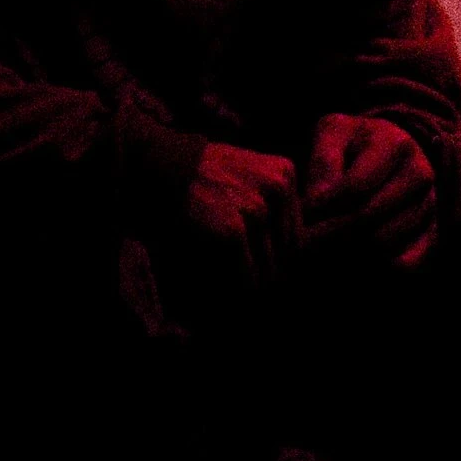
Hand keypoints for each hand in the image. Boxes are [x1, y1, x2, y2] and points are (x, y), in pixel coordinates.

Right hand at [178, 138, 302, 299]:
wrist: (163, 168)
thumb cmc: (203, 174)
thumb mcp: (249, 172)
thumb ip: (274, 202)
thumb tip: (292, 249)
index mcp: (285, 174)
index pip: (297, 229)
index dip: (280, 251)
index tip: (264, 264)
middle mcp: (277, 189)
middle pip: (288, 249)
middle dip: (271, 267)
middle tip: (256, 284)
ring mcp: (257, 209)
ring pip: (270, 264)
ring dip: (257, 280)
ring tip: (244, 291)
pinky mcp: (234, 231)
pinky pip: (247, 273)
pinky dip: (240, 286)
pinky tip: (230, 292)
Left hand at [302, 112, 437, 269]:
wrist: (393, 150)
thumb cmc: (355, 143)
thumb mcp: (334, 135)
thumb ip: (322, 164)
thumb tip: (314, 205)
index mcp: (396, 145)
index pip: (356, 186)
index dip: (323, 207)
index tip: (302, 216)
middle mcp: (420, 174)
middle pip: (370, 217)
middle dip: (332, 232)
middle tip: (307, 241)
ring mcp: (429, 205)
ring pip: (385, 242)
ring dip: (351, 250)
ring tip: (328, 246)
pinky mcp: (432, 232)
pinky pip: (408, 261)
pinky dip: (378, 265)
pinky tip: (357, 258)